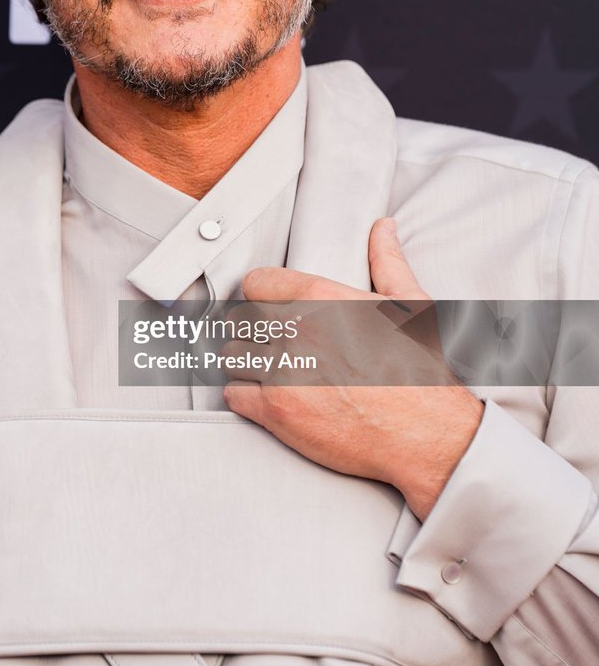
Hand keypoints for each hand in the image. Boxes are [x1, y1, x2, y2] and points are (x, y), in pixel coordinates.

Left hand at [223, 218, 483, 518]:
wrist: (432, 436)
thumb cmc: (424, 374)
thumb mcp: (411, 305)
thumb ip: (387, 262)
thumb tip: (384, 229)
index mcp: (324, 298)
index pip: (257, 282)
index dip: (263, 296)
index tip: (269, 308)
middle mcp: (300, 330)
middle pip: (242, 319)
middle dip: (255, 331)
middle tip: (276, 344)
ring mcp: (284, 371)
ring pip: (233, 356)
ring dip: (248, 364)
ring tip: (272, 372)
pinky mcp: (278, 411)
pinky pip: (234, 395)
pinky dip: (246, 399)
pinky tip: (270, 398)